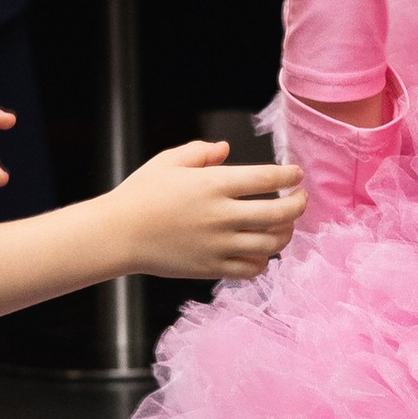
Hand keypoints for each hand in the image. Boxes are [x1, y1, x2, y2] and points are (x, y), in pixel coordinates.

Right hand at [111, 137, 305, 282]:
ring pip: (270, 244)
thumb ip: (201, 152)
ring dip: (285, 234)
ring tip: (285, 225)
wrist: (117, 235)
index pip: (267, 179)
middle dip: (298, 205)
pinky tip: (262, 251)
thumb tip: (225, 149)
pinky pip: (251, 269)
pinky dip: (263, 260)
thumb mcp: (168, 162)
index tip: (296, 175)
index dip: (289, 176)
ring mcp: (218, 245)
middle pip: (279, 214)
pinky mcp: (211, 268)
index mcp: (213, 185)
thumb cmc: (140, 195)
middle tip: (300, 199)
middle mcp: (221, 216)